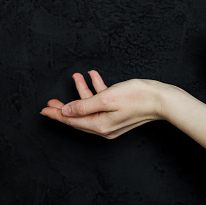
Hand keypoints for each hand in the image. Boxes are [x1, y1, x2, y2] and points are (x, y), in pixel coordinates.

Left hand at [41, 70, 163, 138]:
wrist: (162, 100)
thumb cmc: (137, 97)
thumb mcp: (106, 99)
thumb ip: (84, 106)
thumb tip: (66, 112)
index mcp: (99, 125)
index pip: (72, 120)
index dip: (56, 114)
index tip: (43, 110)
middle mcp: (104, 127)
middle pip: (78, 117)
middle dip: (64, 107)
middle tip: (51, 101)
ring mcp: (112, 122)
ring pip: (90, 108)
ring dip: (82, 92)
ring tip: (76, 77)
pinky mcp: (119, 114)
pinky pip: (102, 103)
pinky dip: (97, 90)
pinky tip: (94, 77)